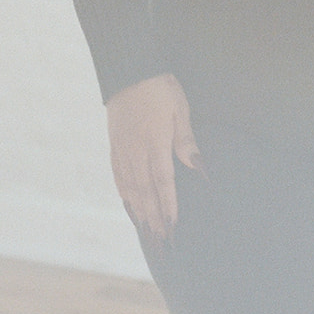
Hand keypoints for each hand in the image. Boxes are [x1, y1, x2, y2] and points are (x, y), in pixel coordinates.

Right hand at [106, 73, 200, 240]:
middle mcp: (136, 152)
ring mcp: (123, 151)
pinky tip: (130, 206)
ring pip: (131, 189)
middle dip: (155, 218)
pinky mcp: (115, 147)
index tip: (174, 226)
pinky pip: (119, 177)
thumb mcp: (180, 109)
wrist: (129, 72)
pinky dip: (125, 195)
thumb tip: (199, 168)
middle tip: (163, 241)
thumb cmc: (160, 88)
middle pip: (146, 192)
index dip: (169, 206)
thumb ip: (187, 141)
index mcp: (155, 144)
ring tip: (148, 232)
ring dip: (141, 212)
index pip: (163, 183)